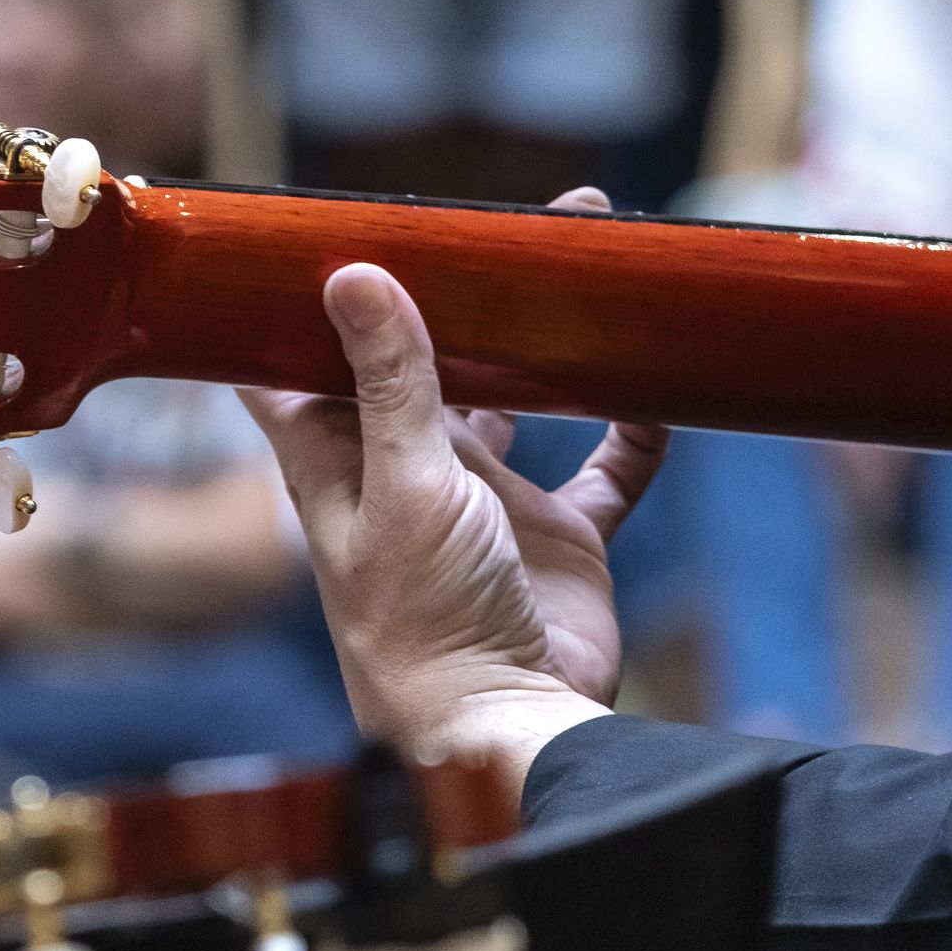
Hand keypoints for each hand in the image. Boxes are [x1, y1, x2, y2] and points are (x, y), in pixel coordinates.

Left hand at [243, 210, 667, 799]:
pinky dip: (630, 433)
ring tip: (586, 261)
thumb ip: (391, 381)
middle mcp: (410, 471)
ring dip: (546, 344)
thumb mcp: (405, 483)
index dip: (298, 309)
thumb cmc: (422, 621)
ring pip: (517, 400)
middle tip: (505, 221)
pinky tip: (655, 390)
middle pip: (424, 360)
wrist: (506, 729)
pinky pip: (604, 472)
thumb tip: (350, 272)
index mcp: (342, 458)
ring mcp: (487, 504)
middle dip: (457, 294)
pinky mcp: (559, 539)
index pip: (296, 369)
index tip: (315, 233)